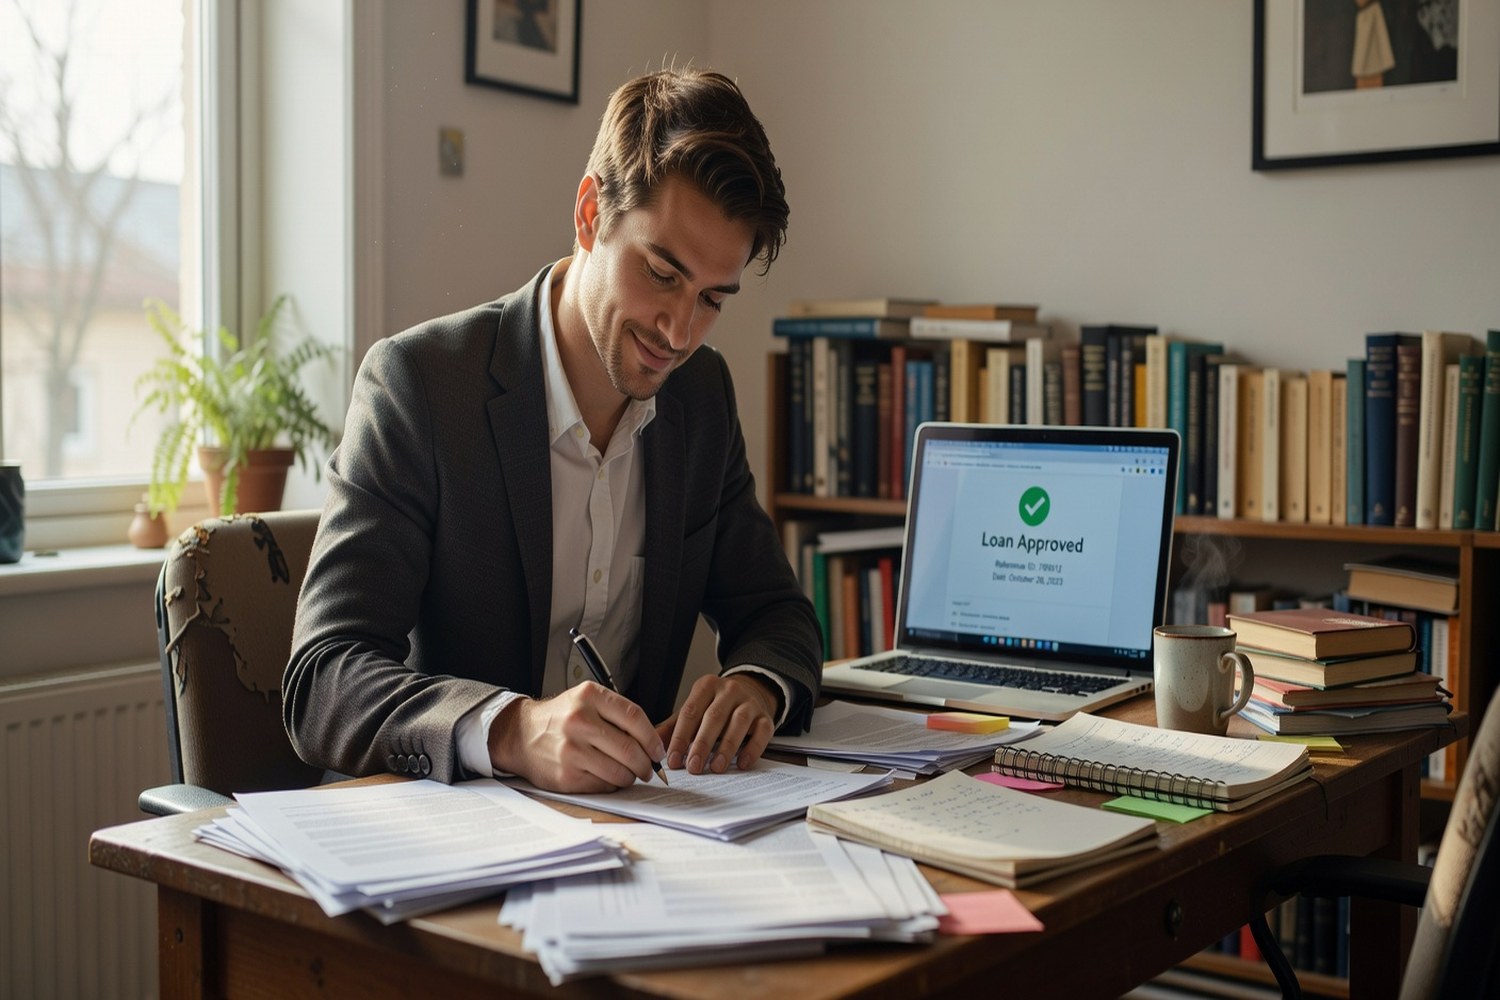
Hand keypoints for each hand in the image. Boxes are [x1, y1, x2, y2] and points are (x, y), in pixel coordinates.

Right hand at [488, 683, 666, 792]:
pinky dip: (611, 784)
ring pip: (619, 772)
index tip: (657, 750)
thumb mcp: (585, 700)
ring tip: (629, 774)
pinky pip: (603, 786)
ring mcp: (571, 750)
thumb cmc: (560, 719)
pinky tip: (607, 777)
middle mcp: (579, 721)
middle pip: (629, 749)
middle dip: (645, 764)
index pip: (634, 717)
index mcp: (589, 697)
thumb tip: (651, 741)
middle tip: (648, 768)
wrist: (521, 735)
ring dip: (631, 777)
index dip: (652, 738)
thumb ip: (616, 714)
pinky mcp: (566, 775)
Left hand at [657, 673, 776, 774]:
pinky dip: (752, 749)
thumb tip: (650, 744)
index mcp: (706, 686)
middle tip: (693, 767)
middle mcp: (729, 690)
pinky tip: (742, 763)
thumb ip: (673, 727)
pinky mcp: (766, 717)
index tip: (674, 759)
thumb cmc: (716, 706)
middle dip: (702, 744)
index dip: (681, 737)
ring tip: (716, 768)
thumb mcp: (694, 710)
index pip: (690, 712)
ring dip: (726, 748)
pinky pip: (762, 732)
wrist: (751, 692)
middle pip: (714, 717)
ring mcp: (749, 702)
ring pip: (739, 723)